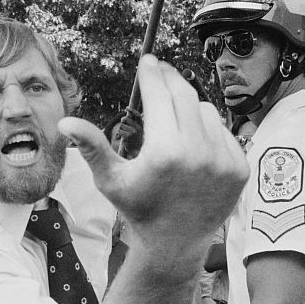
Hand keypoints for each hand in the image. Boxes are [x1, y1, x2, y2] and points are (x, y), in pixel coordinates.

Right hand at [59, 55, 247, 263]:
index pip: (159, 96)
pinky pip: (224, 132)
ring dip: (189, 106)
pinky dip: (208, 130)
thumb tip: (64, 122)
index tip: (148, 61)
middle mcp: (198, 152)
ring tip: (173, 116)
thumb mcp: (111, 179)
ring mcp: (224, 160)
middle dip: (170, 79)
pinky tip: (193, 141)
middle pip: (185, 95)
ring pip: (206, 110)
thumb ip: (92, 146)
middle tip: (160, 71)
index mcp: (165, 152)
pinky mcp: (240, 168)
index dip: (152, 74)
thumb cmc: (138, 209)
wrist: (175, 243)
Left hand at [116, 108, 143, 154]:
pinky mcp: (127, 136)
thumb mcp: (137, 132)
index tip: (126, 108)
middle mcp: (138, 128)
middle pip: (126, 119)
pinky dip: (119, 134)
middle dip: (122, 120)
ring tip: (125, 135)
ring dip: (121, 129)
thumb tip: (124, 116)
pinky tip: (122, 138)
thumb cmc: (135, 141)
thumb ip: (133, 124)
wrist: (135, 151)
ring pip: (121, 125)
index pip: (137, 115)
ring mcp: (133, 132)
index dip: (132, 110)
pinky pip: (119, 131)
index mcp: (141, 126)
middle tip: (123, 123)